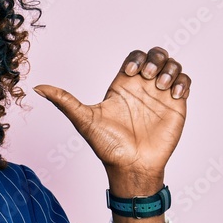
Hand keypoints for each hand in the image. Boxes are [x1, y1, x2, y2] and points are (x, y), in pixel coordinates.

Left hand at [33, 46, 191, 194]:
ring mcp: (160, 96)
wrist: (131, 167)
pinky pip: (185, 82)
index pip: (134, 58)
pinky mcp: (176, 106)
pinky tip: (173, 95)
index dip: (136, 59)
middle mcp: (142, 88)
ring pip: (172, 65)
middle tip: (148, 77)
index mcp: (123, 86)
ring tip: (161, 86)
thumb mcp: (84, 120)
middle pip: (155, 55)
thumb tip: (37, 87)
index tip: (130, 75)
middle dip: (155, 58)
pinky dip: (182, 82)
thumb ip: (64, 101)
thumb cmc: (107, 146)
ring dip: (170, 68)